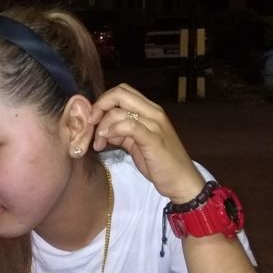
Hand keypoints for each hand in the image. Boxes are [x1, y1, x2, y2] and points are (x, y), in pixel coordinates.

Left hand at [89, 83, 204, 202]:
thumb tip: (103, 129)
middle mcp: (154, 112)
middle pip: (120, 93)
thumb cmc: (160, 163)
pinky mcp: (154, 139)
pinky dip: (113, 130)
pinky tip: (107, 141)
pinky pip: (129, 126)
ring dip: (102, 125)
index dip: (103, 101)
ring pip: (120, 111)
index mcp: (150, 110)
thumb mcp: (137, 144)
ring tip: (98, 143)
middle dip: (99, 106)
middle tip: (91, 124)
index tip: (93, 119)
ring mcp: (155, 125)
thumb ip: (122, 133)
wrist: (182, 181)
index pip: (122, 91)